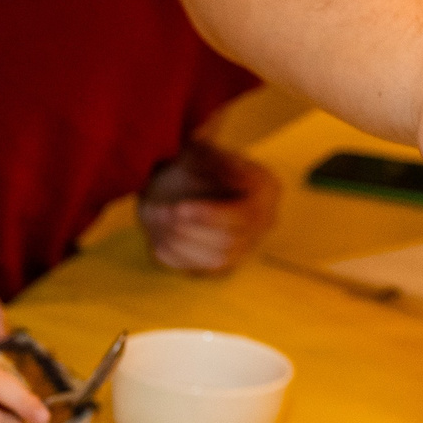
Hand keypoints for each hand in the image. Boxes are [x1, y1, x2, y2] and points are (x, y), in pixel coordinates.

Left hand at [139, 142, 280, 274]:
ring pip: (216, 260)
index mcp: (267, 190)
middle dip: (188, 229)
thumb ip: (215, 162)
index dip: (209, 216)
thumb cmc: (193, 163)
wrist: (180, 183)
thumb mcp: (201, 151)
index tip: (178, 209)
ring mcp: (246, 245)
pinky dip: (176, 256)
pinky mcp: (222, 264)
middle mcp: (263, 222)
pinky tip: (159, 239)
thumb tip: (234, 179)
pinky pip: (200, 270)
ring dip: (180, 243)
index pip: (245, 214)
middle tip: (158, 212)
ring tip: (156, 220)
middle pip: (229, 241)